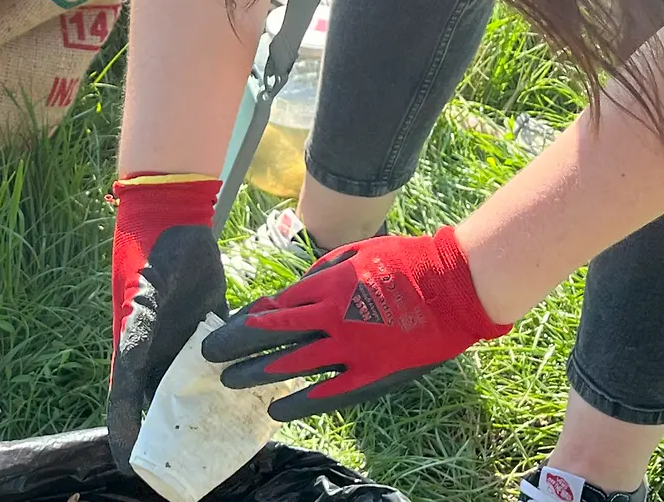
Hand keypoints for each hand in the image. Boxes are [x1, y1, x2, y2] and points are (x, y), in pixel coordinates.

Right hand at [107, 173, 226, 471]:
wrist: (171, 222)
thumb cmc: (145, 265)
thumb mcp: (138, 311)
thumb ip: (132, 351)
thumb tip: (120, 396)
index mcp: (133, 353)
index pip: (126, 405)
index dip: (127, 436)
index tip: (133, 468)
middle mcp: (159, 352)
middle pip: (166, 401)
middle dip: (180, 429)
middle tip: (197, 458)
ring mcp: (186, 339)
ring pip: (201, 382)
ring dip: (216, 403)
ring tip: (238, 431)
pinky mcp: (213, 323)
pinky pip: (227, 353)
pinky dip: (240, 367)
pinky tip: (262, 386)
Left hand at [201, 225, 511, 421]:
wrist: (454, 283)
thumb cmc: (408, 260)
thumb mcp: (358, 253)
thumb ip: (323, 272)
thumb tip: (293, 289)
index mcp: (326, 286)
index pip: (273, 307)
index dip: (247, 319)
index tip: (228, 327)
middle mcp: (329, 317)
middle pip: (270, 335)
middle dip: (234, 345)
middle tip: (209, 355)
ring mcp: (349, 347)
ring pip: (290, 365)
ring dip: (255, 373)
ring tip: (229, 381)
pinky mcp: (371, 372)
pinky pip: (328, 391)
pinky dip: (299, 402)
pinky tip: (275, 410)